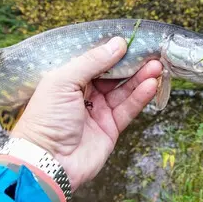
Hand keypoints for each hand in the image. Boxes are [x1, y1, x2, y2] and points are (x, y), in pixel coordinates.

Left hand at [11, 37, 162, 190]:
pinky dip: (140, 96)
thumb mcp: (63, 81)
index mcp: (67, 79)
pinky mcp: (111, 128)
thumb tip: (117, 43)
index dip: (112, 50)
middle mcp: (84, 93)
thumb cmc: (46, 118)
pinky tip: (150, 84)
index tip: (131, 39)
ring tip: (156, 65)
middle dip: (131, 62)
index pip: (94, 59)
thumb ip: (92, 61)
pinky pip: (128, 108)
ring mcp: (98, 111)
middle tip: (150, 51)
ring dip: (140, 77)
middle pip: (113, 73)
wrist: (48, 162)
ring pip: (123, 90)